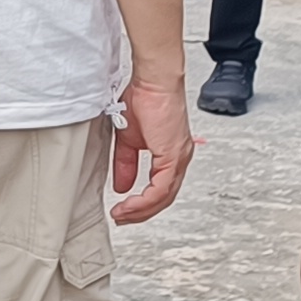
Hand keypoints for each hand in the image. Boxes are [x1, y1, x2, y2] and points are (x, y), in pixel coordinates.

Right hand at [109, 77, 196, 224]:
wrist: (153, 81)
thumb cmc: (145, 98)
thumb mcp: (128, 139)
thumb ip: (125, 163)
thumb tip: (121, 185)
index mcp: (170, 154)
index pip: (160, 189)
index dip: (141, 203)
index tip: (123, 210)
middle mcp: (179, 159)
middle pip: (163, 199)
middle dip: (140, 213)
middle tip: (122, 218)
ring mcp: (178, 159)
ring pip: (163, 198)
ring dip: (140, 210)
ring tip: (122, 214)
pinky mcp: (173, 156)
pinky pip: (161, 188)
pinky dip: (144, 200)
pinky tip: (130, 203)